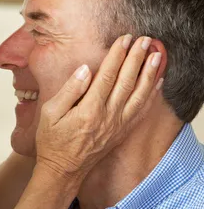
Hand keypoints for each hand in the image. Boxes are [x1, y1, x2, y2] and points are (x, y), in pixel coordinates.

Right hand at [36, 35, 162, 181]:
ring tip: (157, 55)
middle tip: (145, 40)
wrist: (63, 170)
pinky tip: (156, 82)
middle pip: (127, 81)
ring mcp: (117, 126)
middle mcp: (108, 117)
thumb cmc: (53, 141)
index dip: (118, 55)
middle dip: (137, 58)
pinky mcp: (122, 132)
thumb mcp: (50, 113)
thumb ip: (69, 90)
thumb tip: (85, 69)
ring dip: (149, 73)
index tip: (124, 39)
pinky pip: (141, 111)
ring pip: (139, 95)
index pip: (107, 75)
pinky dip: (151, 95)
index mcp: (89, 109)